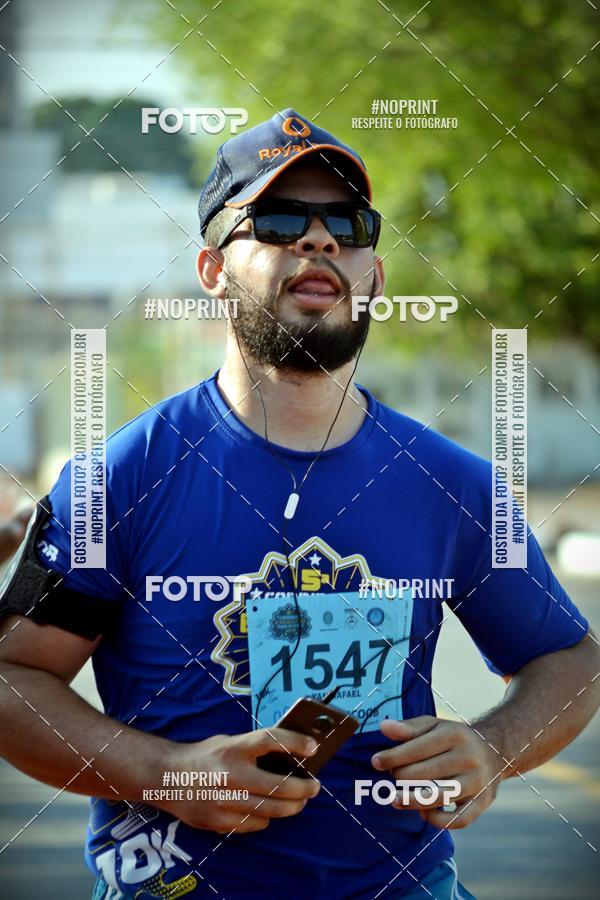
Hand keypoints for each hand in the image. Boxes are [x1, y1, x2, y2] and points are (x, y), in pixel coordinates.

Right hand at [157, 727, 320, 833]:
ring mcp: (224, 801)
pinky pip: (254, 824)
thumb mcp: (228, 741)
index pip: (271, 740)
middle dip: (303, 789)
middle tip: (314, 787)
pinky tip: (268, 811)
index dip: (295, 743)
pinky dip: (265, 818)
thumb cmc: (205, 756)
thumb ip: (254, 748)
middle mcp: (230, 774)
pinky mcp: (218, 821)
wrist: (166, 777)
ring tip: (299, 802)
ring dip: (291, 807)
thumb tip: (291, 756)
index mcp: (233, 747)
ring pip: (271, 810)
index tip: (314, 747)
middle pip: (278, 785)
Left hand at [371, 716, 501, 828]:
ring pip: (440, 796)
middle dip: (402, 776)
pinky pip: (459, 819)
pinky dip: (438, 820)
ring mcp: (477, 781)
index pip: (418, 748)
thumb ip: (409, 727)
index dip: (393, 756)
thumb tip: (383, 727)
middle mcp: (468, 757)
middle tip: (392, 776)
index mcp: (454, 734)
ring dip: (412, 801)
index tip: (375, 761)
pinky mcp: (482, 802)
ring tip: (394, 799)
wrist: (495, 749)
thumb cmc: (455, 738)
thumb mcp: (434, 725)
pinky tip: (423, 812)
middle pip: (427, 772)